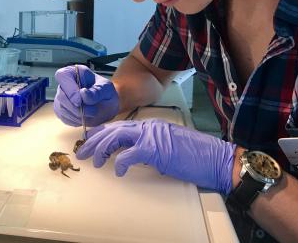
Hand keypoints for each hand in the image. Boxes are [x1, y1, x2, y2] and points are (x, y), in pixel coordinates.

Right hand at [53, 65, 118, 126]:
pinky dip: (75, 120)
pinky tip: (85, 118)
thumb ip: (97, 91)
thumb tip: (83, 93)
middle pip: (61, 95)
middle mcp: (66, 84)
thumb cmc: (106, 93)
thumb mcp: (107, 89)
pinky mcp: (62, 110)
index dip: (69, 88)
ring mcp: (62, 97)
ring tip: (92, 113)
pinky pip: (63, 117)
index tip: (80, 101)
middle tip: (92, 111)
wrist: (107, 105)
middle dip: (76, 107)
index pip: (63, 75)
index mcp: (75, 72)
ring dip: (77, 115)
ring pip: (61, 108)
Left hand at [76, 119, 235, 194]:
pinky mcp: (154, 149)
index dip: (102, 132)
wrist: (214, 159)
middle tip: (83, 152)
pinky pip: (128, 155)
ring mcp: (151, 136)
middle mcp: (148, 126)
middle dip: (95, 140)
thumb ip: (149, 146)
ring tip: (94, 161)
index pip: (120, 126)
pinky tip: (117, 171)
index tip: (90, 140)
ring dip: (102, 149)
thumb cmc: (194, 155)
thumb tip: (133, 154)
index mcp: (151, 125)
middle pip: (113, 130)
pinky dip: (119, 163)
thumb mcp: (167, 146)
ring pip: (116, 137)